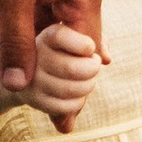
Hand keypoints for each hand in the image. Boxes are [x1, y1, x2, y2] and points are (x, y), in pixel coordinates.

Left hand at [0, 0, 107, 95]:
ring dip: (13, 46)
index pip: (85, 55)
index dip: (74, 90)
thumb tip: (19, 88)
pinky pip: (34, 8)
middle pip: (63, 43)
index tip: (65, 122)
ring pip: (42, 25)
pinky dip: (13, 25)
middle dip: (34, 70)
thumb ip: (17, 44)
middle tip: (24, 105)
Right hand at [29, 22, 101, 136]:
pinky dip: (79, 101)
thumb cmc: (68, 47)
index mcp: (47, 36)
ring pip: (72, 89)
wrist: (34, 67)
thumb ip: (97, 37)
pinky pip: (66, 106)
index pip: (61, 37)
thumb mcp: (80, 35)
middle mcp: (35, 57)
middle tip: (94, 65)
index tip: (91, 48)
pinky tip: (77, 93)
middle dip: (92, 68)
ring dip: (88, 85)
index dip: (83, 45)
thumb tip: (107, 59)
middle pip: (72, 68)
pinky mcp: (35, 100)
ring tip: (87, 78)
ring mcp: (33, 80)